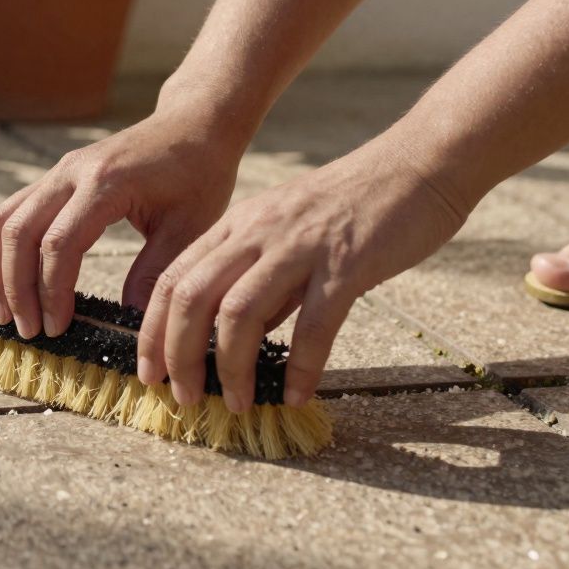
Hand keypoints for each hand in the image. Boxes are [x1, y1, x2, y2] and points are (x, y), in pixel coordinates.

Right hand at [0, 102, 247, 338]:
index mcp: (106, 183)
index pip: (60, 243)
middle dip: (17, 288)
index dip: (52, 291)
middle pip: (20, 233)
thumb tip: (129, 322)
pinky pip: (11, 211)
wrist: (192, 124)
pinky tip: (10, 280)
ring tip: (6, 313)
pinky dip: (4, 249)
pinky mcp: (54, 176)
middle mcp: (72, 172)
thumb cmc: (198, 175)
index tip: (57, 329)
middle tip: (27, 331)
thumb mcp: (190, 227)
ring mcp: (58, 171)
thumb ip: (156, 271)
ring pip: (5, 220)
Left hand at [135, 140, 469, 411]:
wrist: (418, 164)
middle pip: (192, 296)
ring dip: (231, 368)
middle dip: (178, 356)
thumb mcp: (286, 234)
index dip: (153, 332)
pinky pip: (314, 325)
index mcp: (237, 225)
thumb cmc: (353, 206)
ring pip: (239, 312)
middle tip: (183, 399)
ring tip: (236, 404)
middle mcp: (257, 231)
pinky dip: (300, 367)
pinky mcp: (346, 263)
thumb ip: (261, 282)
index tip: (150, 375)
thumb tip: (239, 338)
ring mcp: (300, 246)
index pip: (173, 280)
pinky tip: (296, 395)